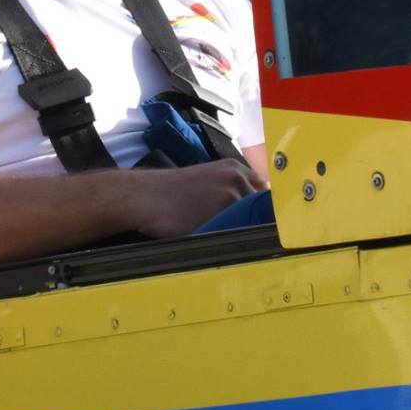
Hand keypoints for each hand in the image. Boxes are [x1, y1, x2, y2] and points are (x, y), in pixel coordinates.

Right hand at [124, 160, 259, 239]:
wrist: (144, 196)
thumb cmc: (172, 192)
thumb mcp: (207, 178)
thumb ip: (232, 188)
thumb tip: (255, 208)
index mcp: (235, 169)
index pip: (266, 192)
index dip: (262, 210)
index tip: (258, 222)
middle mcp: (237, 180)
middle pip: (263, 209)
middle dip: (255, 221)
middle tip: (239, 233)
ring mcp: (230, 198)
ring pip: (251, 222)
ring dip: (243, 232)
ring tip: (223, 236)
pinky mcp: (220, 217)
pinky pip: (236, 234)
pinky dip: (231, 240)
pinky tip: (215, 239)